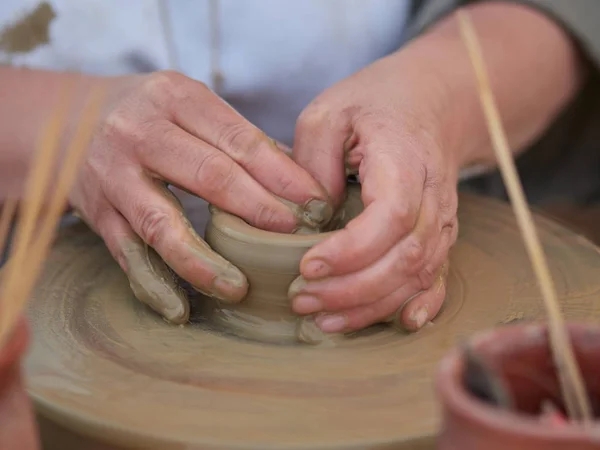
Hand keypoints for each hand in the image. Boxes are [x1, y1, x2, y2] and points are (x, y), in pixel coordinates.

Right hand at [69, 71, 331, 323]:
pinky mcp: (98, 213)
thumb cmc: (149, 115)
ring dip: (204, 260)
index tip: (316, 200)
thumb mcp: (189, 104)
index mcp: (175, 98)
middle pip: (208, 176)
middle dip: (258, 209)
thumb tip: (298, 178)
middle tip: (294, 236)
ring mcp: (114, 176)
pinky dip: (154, 284)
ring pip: (162, 223)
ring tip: (240, 287)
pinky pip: (127, 254)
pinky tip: (179, 308)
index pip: (238, 139)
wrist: (67, 121)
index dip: (281, 174)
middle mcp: (140, 133)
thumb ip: (237, 137)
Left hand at [290, 53, 458, 332]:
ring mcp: (440, 220)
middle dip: (350, 290)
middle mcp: (431, 197)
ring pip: (417, 277)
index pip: (389, 218)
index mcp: (404, 160)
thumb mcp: (329, 112)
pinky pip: (437, 278)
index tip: (306, 266)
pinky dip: (420, 305)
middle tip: (301, 299)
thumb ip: (313, 160)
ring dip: (370, 305)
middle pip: (404, 259)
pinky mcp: (438, 235)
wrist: (432, 102)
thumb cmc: (377, 103)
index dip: (351, 251)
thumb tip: (309, 217)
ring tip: (322, 318)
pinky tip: (400, 325)